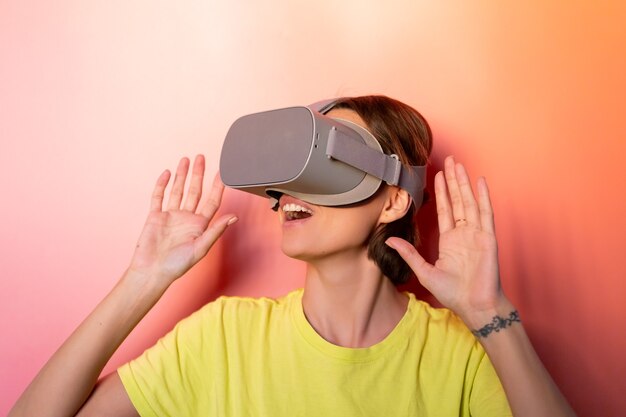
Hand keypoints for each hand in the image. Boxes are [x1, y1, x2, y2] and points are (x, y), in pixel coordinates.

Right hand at [128, 155, 236, 286]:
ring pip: (177, 190)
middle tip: (201, 157)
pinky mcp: (155, 217)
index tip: (222, 173)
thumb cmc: (177, 265)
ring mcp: (171, 216)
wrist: (152, 272)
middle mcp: (186, 218)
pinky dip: (162, 185)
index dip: (217, 187)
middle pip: (195, 191)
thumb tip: (234, 217)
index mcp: (200, 225)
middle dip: (198, 174)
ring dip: (181, 175)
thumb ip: (216, 230)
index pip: (211, 201)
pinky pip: (159, 197)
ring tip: (185, 160)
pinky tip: (166, 173)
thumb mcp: (200, 248)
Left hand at [386, 156, 505, 321]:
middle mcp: (464, 233)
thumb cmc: (453, 293)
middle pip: (457, 200)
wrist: (474, 306)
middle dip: (452, 180)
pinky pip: (486, 214)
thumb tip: (389, 239)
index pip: (445, 209)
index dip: (441, 192)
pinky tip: (480, 181)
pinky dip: (484, 197)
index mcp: (450, 240)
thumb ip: (408, 253)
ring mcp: (476, 234)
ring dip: (464, 183)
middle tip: (448, 160)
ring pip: (469, 202)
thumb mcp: (424, 271)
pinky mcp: (487, 238)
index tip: (436, 175)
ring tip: (459, 165)